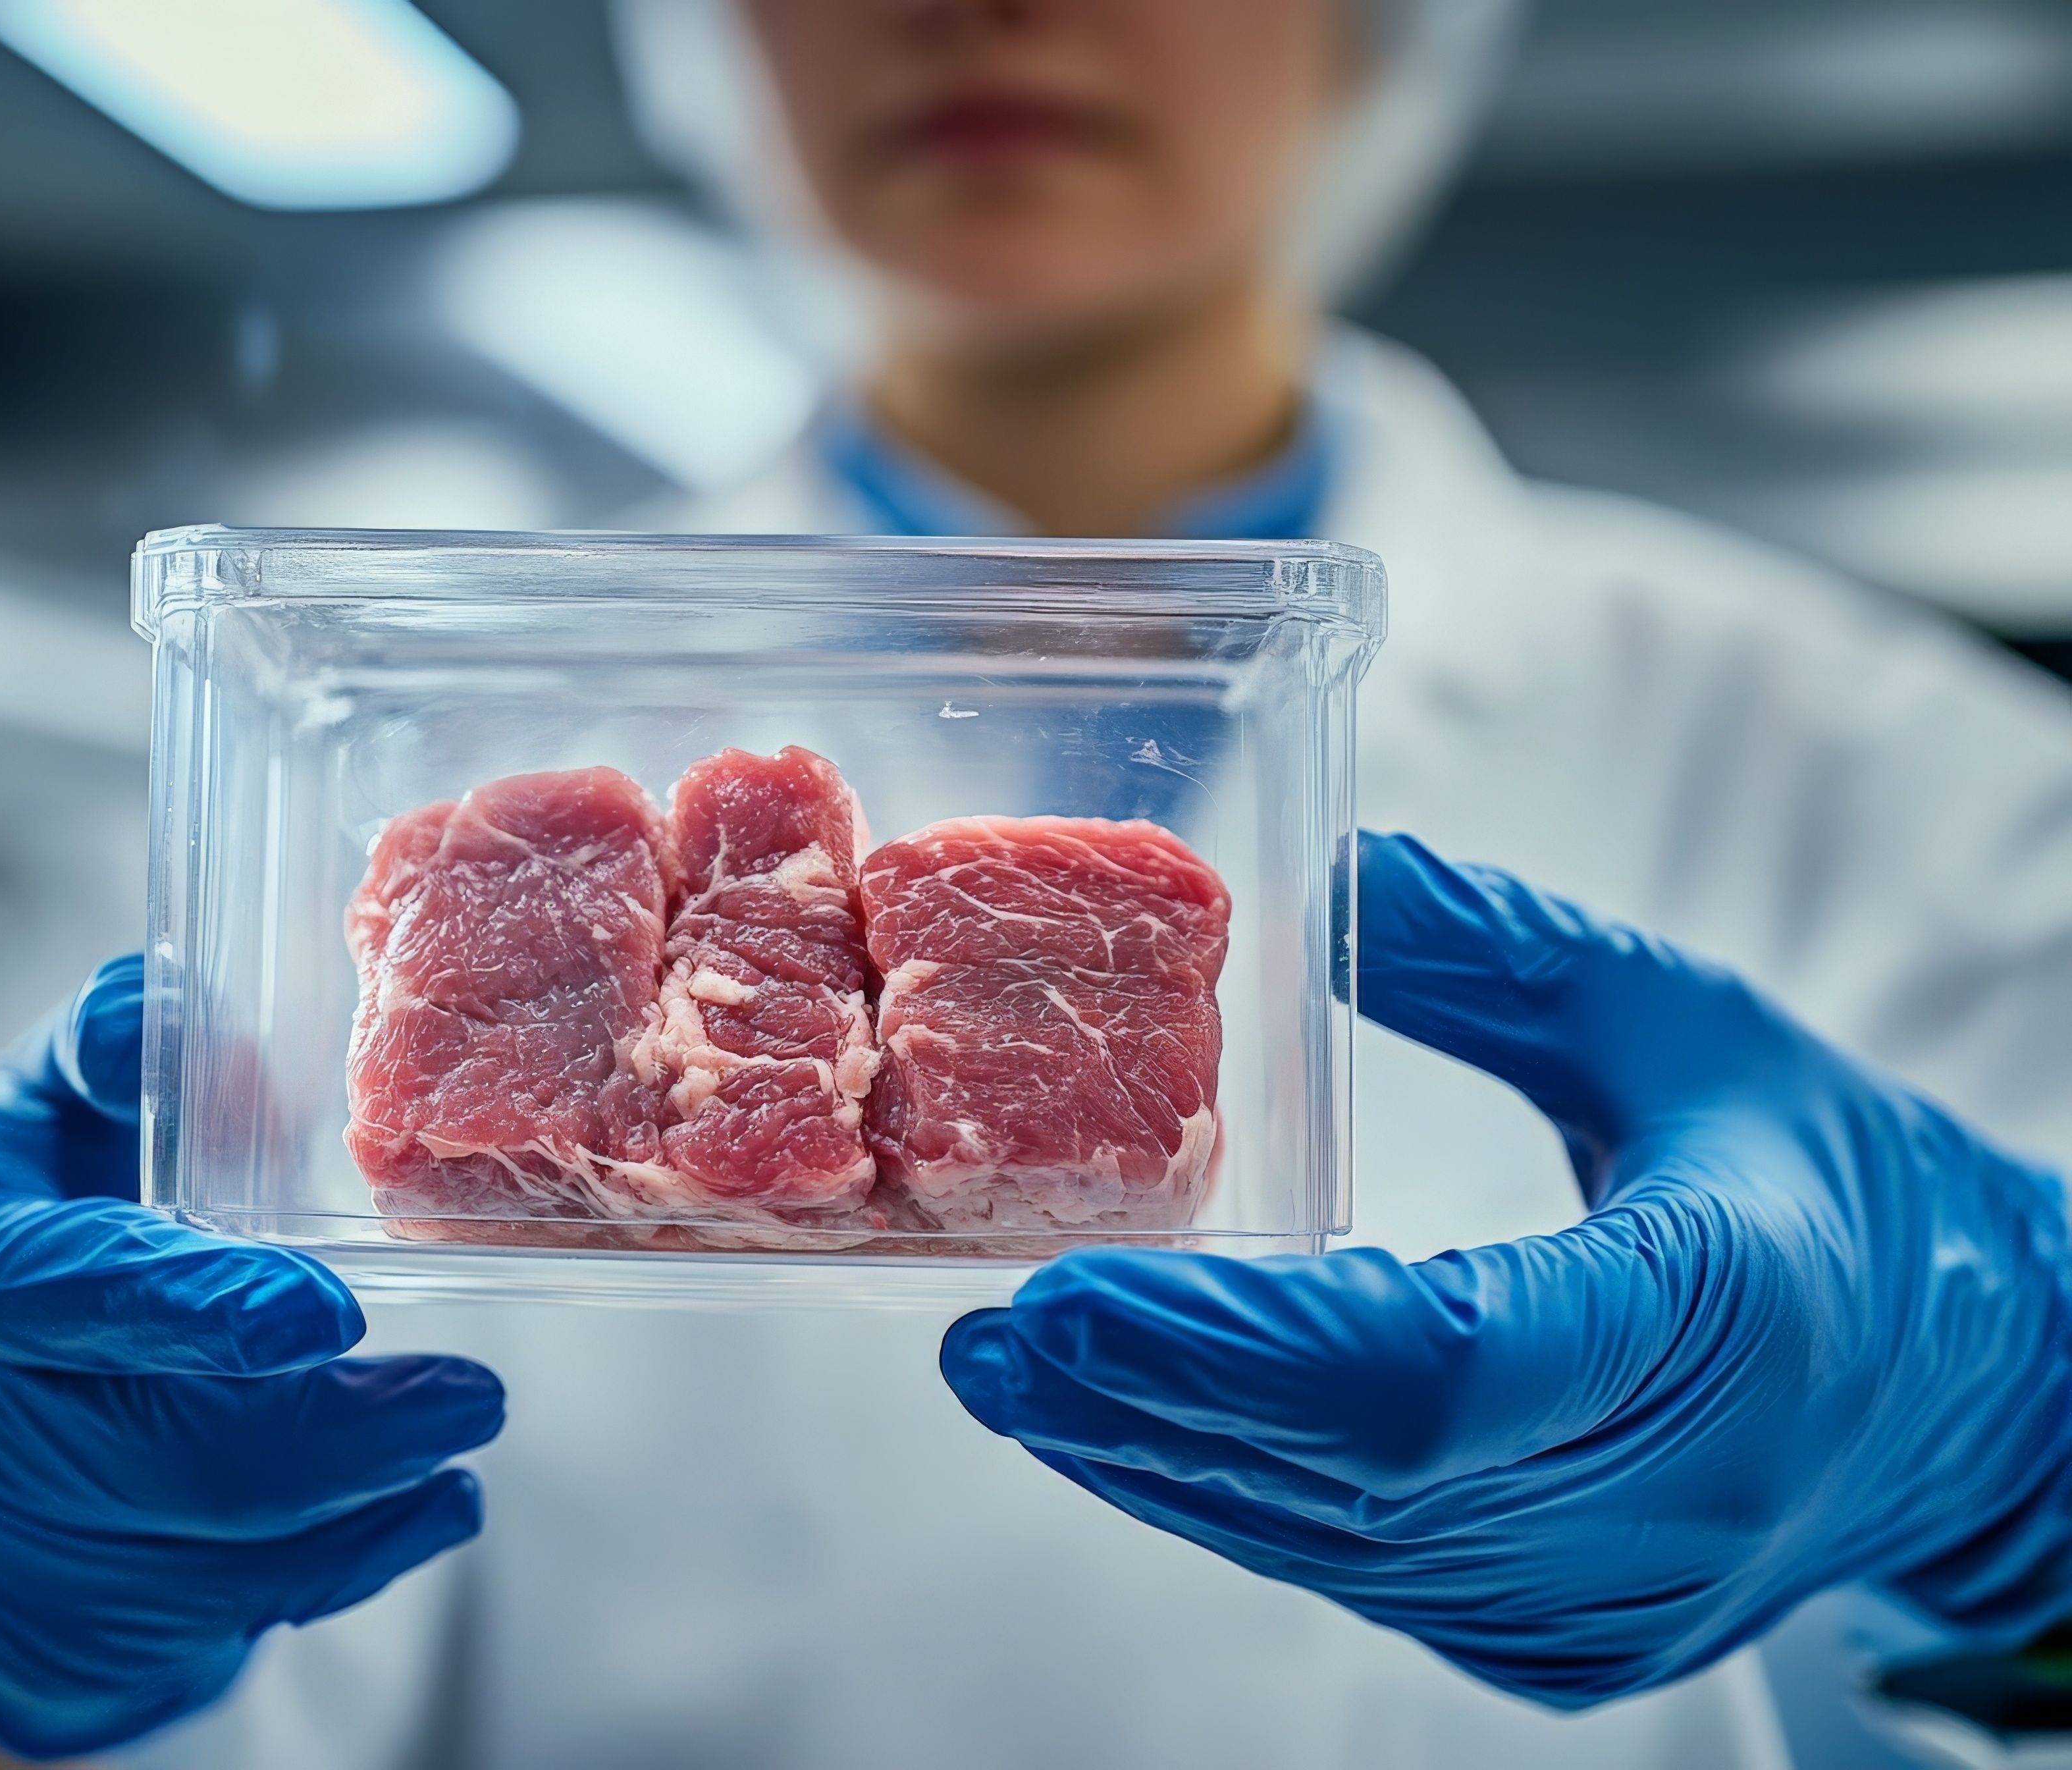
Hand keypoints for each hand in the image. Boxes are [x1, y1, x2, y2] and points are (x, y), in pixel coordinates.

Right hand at [0, 957, 502, 1760]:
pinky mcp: (48, 1610)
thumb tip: (175, 1006)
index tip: (320, 1310)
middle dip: (326, 1429)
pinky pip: (217, 1607)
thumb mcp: (46, 1101)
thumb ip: (110, 1049)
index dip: (180, 1305)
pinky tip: (431, 1503)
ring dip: (356, 1493)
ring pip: (193, 1547)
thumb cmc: (36, 1197)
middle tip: (468, 1396)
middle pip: (141, 1450)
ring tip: (461, 1425)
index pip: (43, 1288)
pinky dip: (343, 1556)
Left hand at [943, 832, 2071, 1704]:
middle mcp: (1664, 1500)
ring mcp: (1608, 1596)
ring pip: (1339, 1539)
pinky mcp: (1561, 1636)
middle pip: (1356, 1474)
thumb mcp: (1691, 1028)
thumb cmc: (1829, 1184)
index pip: (1445, 1369)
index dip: (1239, 1350)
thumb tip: (1337, 875)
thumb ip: (1511, 958)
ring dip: (1159, 1460)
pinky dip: (1237, 1493)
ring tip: (1015, 1371)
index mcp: (1722, 1326)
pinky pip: (1363, 1568)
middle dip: (1149, 1405)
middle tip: (991, 1333)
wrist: (1969, 1391)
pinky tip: (1132, 1426)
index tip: (1067, 1296)